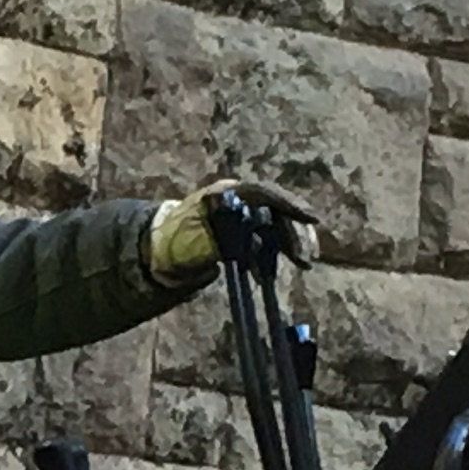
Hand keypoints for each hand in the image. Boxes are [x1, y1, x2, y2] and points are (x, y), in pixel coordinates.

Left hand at [151, 179, 318, 279]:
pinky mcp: (238, 234)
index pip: (265, 193)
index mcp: (225, 194)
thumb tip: (254, 239)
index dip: (291, 204)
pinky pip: (262, 242)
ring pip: (273, 226)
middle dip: (295, 233)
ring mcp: (238, 216)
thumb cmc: (174, 243)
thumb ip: (226, 238)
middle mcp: (236, 201)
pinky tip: (268, 276)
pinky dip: (269, 258)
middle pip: (275, 210)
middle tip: (308, 258)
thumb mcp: (197, 241)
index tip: (312, 219)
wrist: (156, 253)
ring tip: (303, 264)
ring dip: (289, 245)